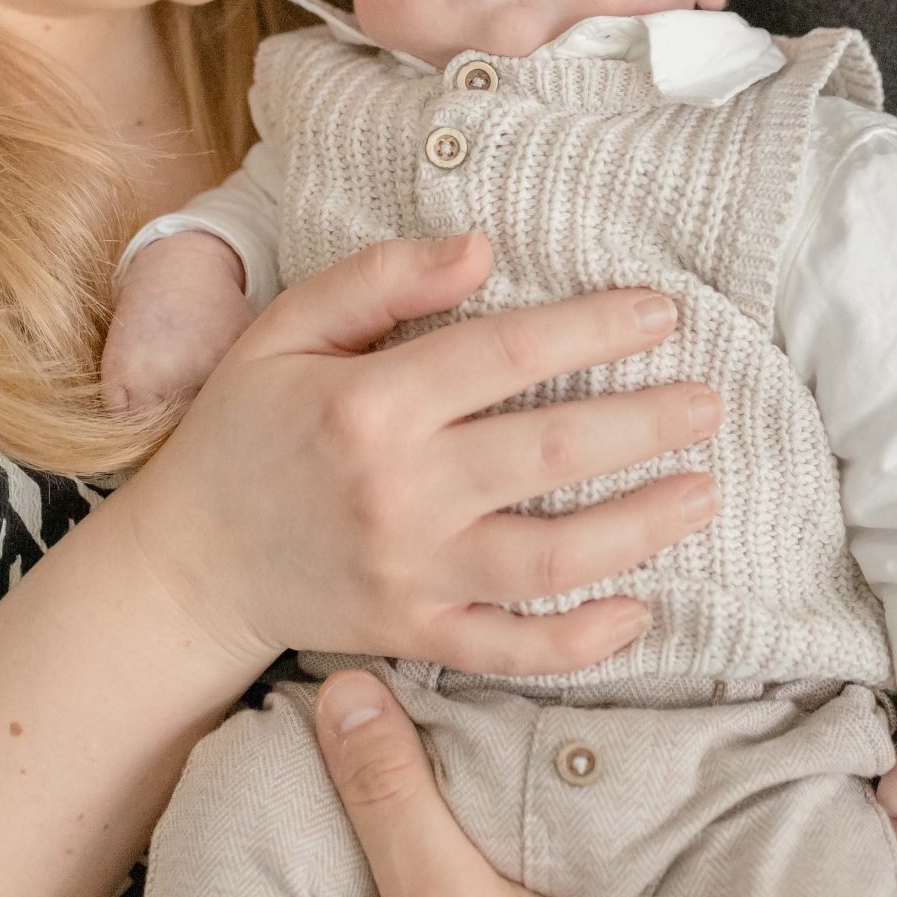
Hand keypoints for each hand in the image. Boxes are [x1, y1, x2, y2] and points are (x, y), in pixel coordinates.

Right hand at [121, 232, 719, 680]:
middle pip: (548, 456)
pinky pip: (512, 649)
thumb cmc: (243, 430)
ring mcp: (411, 573)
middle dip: (643, 426)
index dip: (593, 329)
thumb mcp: (287, 328)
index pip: (506, 356)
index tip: (661, 312)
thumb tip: (482, 247)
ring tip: (703, 493)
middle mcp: (399, 492)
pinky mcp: (414, 635)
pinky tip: (640, 611)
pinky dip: (580, 642)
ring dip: (638, 528)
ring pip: (549, 559)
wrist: (186, 564)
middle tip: (710, 403)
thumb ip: (380, 278)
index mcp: (370, 404)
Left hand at [316, 671, 688, 896]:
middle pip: (325, 859)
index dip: (296, 767)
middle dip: (346, 787)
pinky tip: (460, 819)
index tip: (323, 696)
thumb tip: (338, 689)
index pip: (275, 848)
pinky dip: (432, 857)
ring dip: (395, 819)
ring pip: (375, 879)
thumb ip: (390, 797)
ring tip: (416, 742)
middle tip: (374, 702)